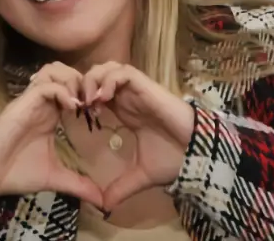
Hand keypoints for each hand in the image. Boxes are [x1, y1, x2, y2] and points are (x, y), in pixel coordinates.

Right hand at [0, 62, 103, 206]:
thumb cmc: (17, 174)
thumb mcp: (56, 178)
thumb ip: (79, 184)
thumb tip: (102, 202)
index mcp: (50, 115)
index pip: (72, 88)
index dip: (89, 94)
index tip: (101, 112)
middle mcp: (42, 104)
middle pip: (64, 71)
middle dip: (83, 82)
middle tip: (95, 103)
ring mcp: (31, 102)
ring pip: (53, 70)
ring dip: (72, 81)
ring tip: (82, 102)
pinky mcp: (22, 104)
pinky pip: (44, 86)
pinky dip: (62, 91)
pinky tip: (72, 108)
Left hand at [78, 62, 194, 207]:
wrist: (197, 156)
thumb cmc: (174, 160)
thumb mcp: (141, 175)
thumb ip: (121, 187)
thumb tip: (104, 206)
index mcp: (126, 111)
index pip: (97, 92)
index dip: (84, 99)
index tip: (77, 116)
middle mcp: (129, 97)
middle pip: (99, 74)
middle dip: (84, 84)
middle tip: (77, 105)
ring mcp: (138, 90)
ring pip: (108, 67)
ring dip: (94, 79)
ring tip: (89, 102)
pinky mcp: (147, 86)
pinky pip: (123, 71)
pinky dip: (109, 79)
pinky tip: (102, 98)